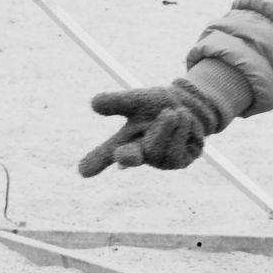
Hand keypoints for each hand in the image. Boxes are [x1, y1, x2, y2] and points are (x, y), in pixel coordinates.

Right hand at [78, 81, 219, 175]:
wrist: (190, 106)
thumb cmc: (158, 105)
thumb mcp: (137, 100)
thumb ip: (117, 102)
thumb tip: (94, 103)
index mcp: (123, 143)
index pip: (104, 154)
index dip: (94, 163)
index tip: (82, 172)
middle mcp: (140, 155)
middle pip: (128, 158)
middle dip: (126, 157)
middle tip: (122, 155)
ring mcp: (159, 161)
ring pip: (156, 148)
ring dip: (165, 125)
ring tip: (172, 112)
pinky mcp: (179, 162)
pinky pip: (176, 148)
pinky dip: (180, 128)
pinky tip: (184, 118)